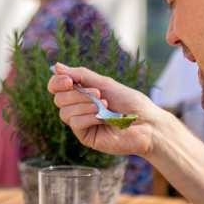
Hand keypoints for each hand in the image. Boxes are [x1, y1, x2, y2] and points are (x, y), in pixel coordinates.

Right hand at [50, 63, 166, 157]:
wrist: (147, 124)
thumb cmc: (130, 103)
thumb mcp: (105, 84)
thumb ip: (81, 75)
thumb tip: (56, 67)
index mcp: (82, 93)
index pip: (57, 87)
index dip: (57, 82)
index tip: (68, 80)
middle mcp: (78, 108)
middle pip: (59, 99)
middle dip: (76, 94)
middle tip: (98, 93)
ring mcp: (82, 123)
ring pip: (64, 112)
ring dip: (84, 105)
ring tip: (104, 105)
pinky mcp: (86, 136)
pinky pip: (75, 123)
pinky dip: (88, 117)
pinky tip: (103, 118)